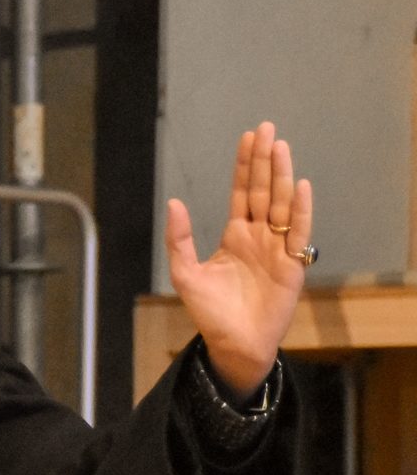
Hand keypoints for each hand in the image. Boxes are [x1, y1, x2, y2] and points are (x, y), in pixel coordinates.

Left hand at [164, 121, 313, 401]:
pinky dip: (301, 210)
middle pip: (264, 190)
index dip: (245, 165)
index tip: (248, 137)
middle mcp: (259, 237)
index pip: (242, 192)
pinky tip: (300, 186)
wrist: (233, 345)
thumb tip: (173, 202)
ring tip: (281, 147)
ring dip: (282, 176)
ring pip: (281, 204)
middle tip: (267, 129)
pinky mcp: (292, 266)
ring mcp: (278, 249)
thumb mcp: (186, 273)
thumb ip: (179, 238)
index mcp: (235, 235)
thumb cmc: (210, 313)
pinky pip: (298, 233)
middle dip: (265, 160)